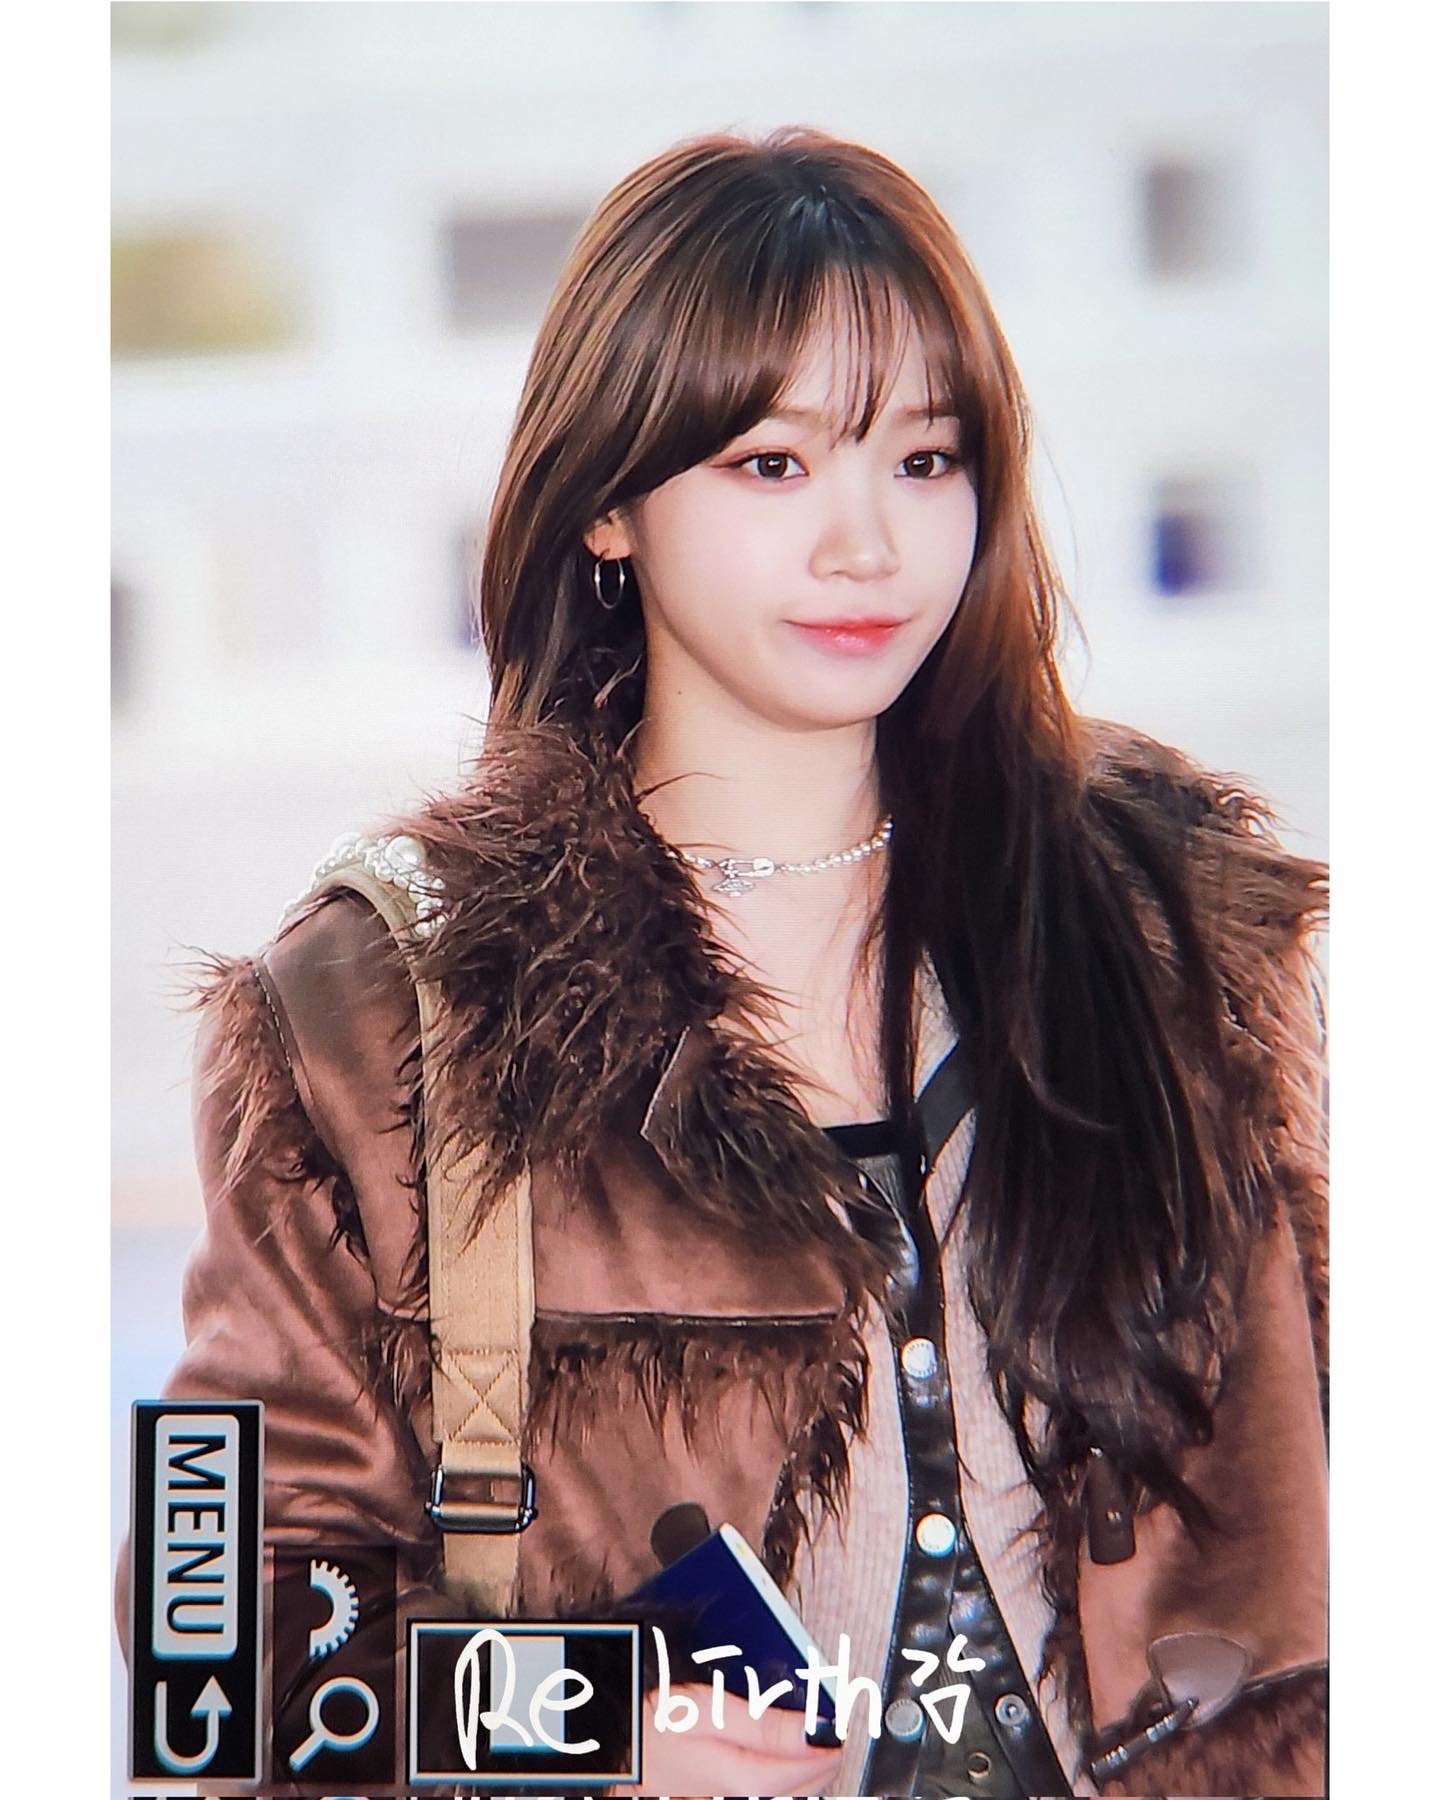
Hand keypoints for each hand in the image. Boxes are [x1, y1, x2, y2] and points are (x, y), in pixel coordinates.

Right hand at [615, 1678, 842, 1797]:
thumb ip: (765, 1724)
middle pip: (802, 1785)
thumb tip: (820, 1731)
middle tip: (827, 1721)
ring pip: (781, 1791)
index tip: (842, 1711)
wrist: (597, 1743)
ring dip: (798, 1766)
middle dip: (820, 1755)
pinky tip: (766, 1752)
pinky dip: (772, 1773)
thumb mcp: (704, 1710)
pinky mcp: (711, 1797)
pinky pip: (756, 1791)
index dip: (834, 1736)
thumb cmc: (642, 1722)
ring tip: (800, 1735)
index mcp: (745, 1782)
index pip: (815, 1766)